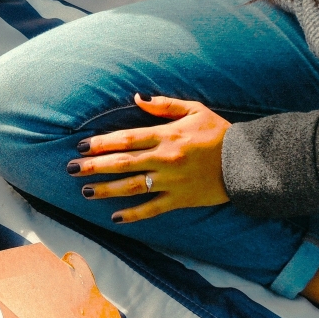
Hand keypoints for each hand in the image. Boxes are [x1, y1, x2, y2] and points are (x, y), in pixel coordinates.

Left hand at [67, 94, 231, 223]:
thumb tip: (138, 99)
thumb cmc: (219, 133)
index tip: (82, 146)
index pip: (126, 139)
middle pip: (122, 163)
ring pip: (132, 187)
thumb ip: (164, 106)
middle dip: (94, 166)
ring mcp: (171, 182)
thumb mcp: (195, 110)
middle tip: (71, 169)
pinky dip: (133, 215)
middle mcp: (165, 159)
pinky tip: (115, 218)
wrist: (247, 162)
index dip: (102, 143)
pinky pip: (152, 208)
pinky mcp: (180, 200)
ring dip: (106, 190)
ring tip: (85, 192)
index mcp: (166, 136)